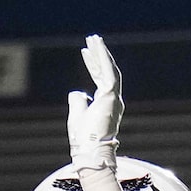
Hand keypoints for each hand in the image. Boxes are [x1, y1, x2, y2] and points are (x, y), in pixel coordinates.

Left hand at [68, 35, 122, 174]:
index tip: (85, 51)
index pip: (100, 79)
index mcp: (106, 104)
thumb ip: (77, 102)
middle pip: (105, 71)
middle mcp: (113, 100)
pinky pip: (108, 73)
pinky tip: (97, 47)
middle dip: (98, 54)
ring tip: (94, 38)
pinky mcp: (111, 97)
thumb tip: (77, 92)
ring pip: (108, 70)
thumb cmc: (83, 139)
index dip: (92, 64)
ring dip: (101, 53)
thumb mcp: (76, 115)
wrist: (89, 152)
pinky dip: (103, 59)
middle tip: (92, 38)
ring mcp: (114, 99)